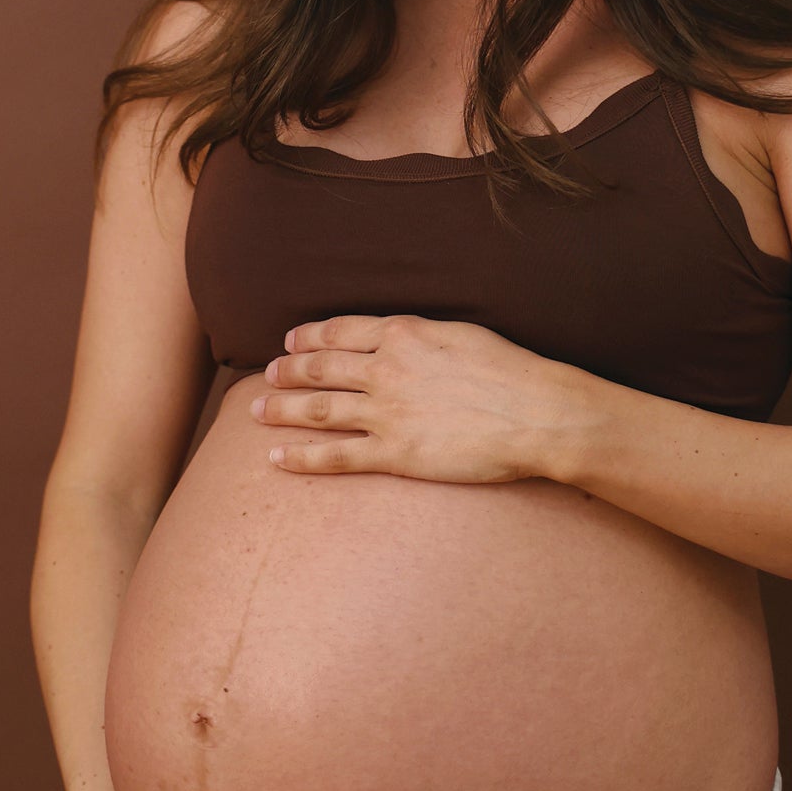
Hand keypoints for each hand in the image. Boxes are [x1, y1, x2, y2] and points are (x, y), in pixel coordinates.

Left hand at [250, 314, 585, 483]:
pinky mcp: (394, 453)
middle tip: (268, 373)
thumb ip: (423, 335)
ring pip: (316, 410)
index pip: (340, 332)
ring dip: (281, 408)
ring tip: (256, 409)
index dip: (310, 337)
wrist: (535, 413)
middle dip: (288, 370)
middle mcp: (385, 369)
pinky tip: (276, 458)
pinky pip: (335, 456)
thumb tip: (403, 338)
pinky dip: (300, 458)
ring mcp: (386, 412)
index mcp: (403, 334)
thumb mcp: (461, 333)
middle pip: (320, 368)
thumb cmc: (511, 371)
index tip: (293, 341)